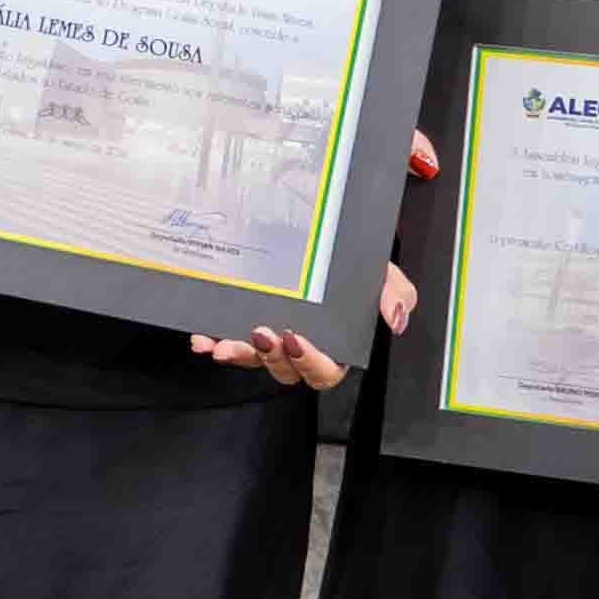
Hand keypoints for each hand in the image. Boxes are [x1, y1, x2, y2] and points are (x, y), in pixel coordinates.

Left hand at [188, 129, 435, 390]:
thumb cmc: (355, 260)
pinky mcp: (241, 319)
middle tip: (262, 333)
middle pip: (285, 370)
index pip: (325, 370)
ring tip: (224, 343)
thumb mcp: (382, 270)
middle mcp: (299, 344)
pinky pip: (224, 337)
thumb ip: (396, 291)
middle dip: (271, 358)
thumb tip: (395, 317)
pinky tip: (202, 338)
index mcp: (335, 342)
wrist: (329, 228)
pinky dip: (212, 339)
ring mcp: (268, 334)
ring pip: (251, 359)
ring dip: (237, 353)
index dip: (311, 363)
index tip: (296, 339)